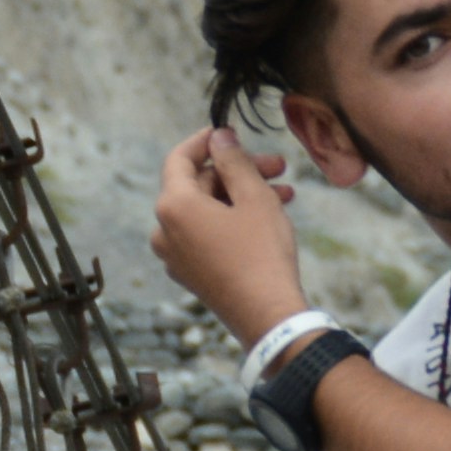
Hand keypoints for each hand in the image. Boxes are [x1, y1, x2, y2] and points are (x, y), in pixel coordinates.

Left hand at [149, 126, 306, 343]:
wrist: (268, 317)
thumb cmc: (262, 254)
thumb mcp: (254, 196)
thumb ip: (234, 161)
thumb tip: (219, 138)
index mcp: (173, 206)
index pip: (179, 158)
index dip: (205, 141)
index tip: (230, 133)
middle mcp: (165, 231)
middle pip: (198, 185)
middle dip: (238, 172)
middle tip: (277, 166)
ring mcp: (175, 256)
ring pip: (207, 211)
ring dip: (243, 196)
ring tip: (285, 193)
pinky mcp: (191, 274)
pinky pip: (207, 235)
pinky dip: (233, 221)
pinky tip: (269, 217)